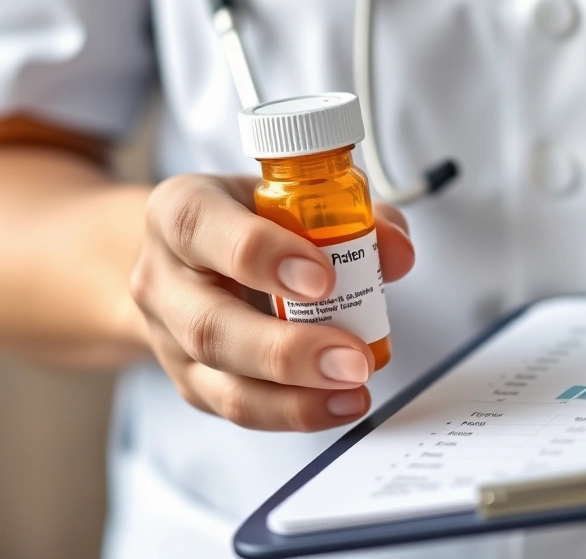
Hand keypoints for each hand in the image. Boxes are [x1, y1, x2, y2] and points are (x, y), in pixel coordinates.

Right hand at [130, 174, 414, 430]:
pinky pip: (239, 409)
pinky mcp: (192, 383)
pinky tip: (339, 403)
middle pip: (210, 327)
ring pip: (222, 383)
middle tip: (352, 356)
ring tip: (354, 387)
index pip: (201, 228)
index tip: (323, 278)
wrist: (191, 259)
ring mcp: (171, 340)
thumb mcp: (290, 199)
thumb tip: (396, 252)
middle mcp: (163, 278)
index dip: (262, 254)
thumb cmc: (248, 220)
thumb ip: (352, 215)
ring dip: (296, 397)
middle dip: (287, 350)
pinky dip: (295, 412)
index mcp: (181, 211)